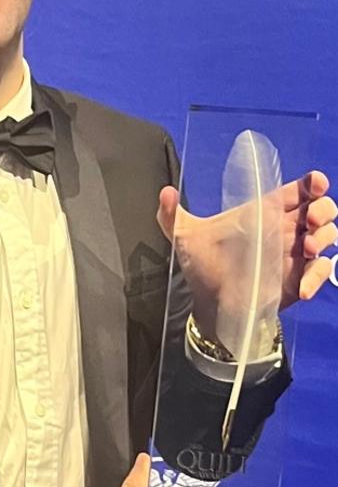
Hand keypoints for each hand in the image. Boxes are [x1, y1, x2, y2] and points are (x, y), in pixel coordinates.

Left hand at [157, 170, 336, 340]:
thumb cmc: (202, 265)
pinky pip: (321, 272)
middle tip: (309, 221)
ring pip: (329, 235)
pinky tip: (301, 289)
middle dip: (324, 209)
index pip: (298, 190)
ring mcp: (295, 254)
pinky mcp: (299, 278)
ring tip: (308, 248)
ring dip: (325, 238)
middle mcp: (284, 229)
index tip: (314, 184)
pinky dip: (317, 278)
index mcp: (264, 211)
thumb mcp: (184, 237)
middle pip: (322, 208)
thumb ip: (172, 214)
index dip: (312, 183)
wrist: (208, 304)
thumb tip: (164, 192)